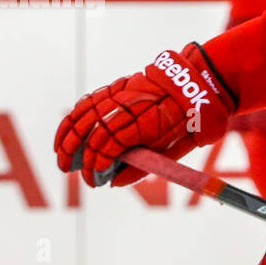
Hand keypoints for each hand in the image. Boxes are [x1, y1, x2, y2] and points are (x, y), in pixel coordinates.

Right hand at [54, 44, 235, 187]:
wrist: (206, 81)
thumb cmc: (197, 119)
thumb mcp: (181, 147)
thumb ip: (148, 165)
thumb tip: (115, 183)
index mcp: (151, 120)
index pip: (110, 143)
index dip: (97, 163)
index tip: (94, 179)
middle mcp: (133, 103)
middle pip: (93, 127)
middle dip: (75, 151)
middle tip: (67, 171)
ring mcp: (125, 90)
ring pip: (86, 110)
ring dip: (68, 133)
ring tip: (59, 154)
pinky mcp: (121, 84)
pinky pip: (92, 98)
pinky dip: (76, 113)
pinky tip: (68, 128)